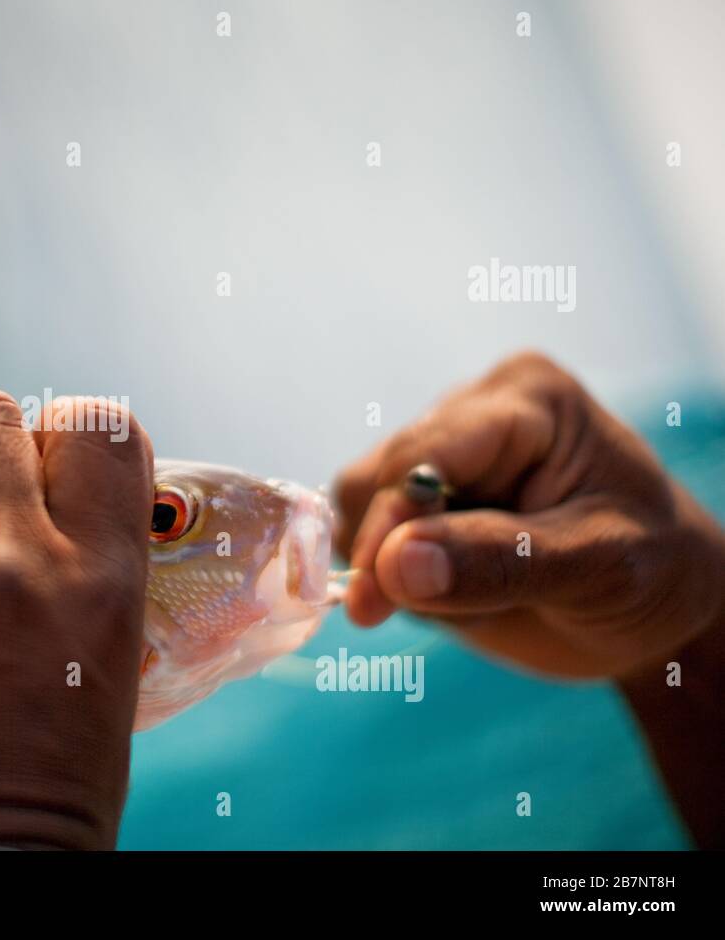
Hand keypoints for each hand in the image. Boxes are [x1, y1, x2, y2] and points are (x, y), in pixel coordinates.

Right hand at [334, 351, 724, 678]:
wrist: (657, 610)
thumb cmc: (654, 574)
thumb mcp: (599, 570)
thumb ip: (497, 564)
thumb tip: (393, 567)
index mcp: (527, 400)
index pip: (424, 454)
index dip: (391, 522)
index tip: (372, 596)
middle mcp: (473, 411)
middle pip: (375, 475)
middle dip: (385, 551)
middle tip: (402, 614)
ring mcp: (442, 453)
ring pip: (357, 503)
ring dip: (385, 564)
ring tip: (459, 600)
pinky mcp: (420, 497)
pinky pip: (364, 533)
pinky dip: (387, 575)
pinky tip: (446, 593)